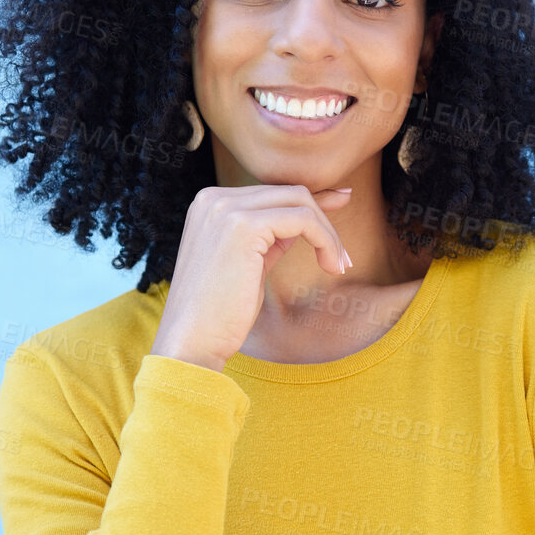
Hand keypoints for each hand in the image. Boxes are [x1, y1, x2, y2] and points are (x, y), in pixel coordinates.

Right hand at [150, 183, 354, 371]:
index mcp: (210, 204)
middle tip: (342, 259)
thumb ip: (273, 235)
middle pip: (289, 192)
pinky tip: (330, 266)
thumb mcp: (250, 263)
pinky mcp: (244, 225)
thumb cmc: (221, 313)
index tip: (342, 204)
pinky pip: (302, 219)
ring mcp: (226, 209)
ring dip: (328, 234)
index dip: (312, 202)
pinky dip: (325, 240)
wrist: (192, 341)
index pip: (273, 193)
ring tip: (338, 266)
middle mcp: (214, 198)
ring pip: (300, 202)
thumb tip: (308, 216)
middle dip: (324, 221)